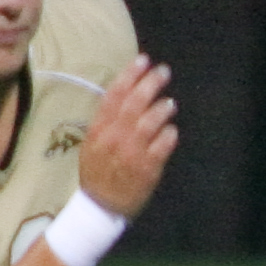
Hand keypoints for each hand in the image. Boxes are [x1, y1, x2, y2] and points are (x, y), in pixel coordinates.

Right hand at [78, 56, 177, 215]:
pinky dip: (169, 135)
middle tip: (163, 71)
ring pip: (149, 123)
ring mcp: (131, 153)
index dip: (129, 75)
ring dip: (161, 108)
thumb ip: (108, 120)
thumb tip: (127, 94)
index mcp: (99, 129)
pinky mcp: (147, 169)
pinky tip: (172, 129)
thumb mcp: (93, 142)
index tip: (142, 60)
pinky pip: (162, 146)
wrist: (101, 206)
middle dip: (150, 84)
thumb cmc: (99, 171)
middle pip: (133, 104)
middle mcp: (114, 138)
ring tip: (170, 102)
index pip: (114, 95)